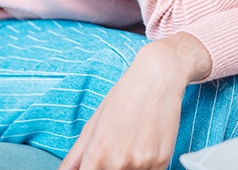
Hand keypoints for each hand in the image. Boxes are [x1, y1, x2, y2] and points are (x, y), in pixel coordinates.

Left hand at [58, 33, 210, 169]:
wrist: (158, 77)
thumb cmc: (125, 95)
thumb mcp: (93, 123)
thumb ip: (75, 156)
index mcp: (96, 154)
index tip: (96, 166)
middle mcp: (118, 162)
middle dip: (110, 168)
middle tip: (117, 149)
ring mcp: (141, 163)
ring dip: (129, 168)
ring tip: (132, 145)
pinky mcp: (162, 161)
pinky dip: (145, 166)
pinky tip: (144, 146)